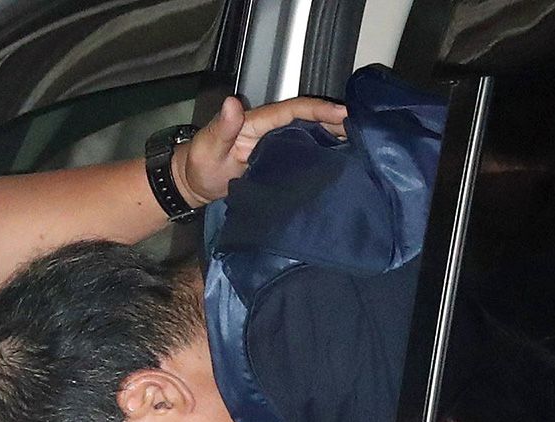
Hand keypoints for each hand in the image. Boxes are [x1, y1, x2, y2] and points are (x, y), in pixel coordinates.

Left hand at [174, 95, 347, 206]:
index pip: (292, 111)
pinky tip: (336, 159)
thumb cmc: (199, 166)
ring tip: (358, 142)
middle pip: (306, 119)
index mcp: (256, 123)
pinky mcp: (275, 159)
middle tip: (362, 129)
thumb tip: (233, 104)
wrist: (192, 185)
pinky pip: (301, 150)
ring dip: (331, 135)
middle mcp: (268, 130)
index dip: (318, 110)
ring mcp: (272, 144)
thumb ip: (221, 128)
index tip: (342, 114)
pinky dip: (319, 151)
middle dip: (334, 121)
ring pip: (307, 133)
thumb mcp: (208, 148)